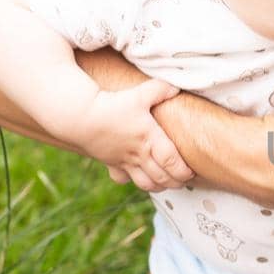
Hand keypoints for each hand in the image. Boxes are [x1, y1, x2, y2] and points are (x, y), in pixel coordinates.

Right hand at [77, 78, 194, 191]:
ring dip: (159, 186)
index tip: (192, 171)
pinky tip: (138, 175)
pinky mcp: (112, 163)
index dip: (184, 171)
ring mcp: (125, 162)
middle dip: (177, 182)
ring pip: (146, 184)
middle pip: (163, 178)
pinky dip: (132, 181)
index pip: (172, 162)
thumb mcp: (139, 94)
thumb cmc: (113, 105)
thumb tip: (177, 87)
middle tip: (185, 178)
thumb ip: (160, 90)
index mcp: (150, 139)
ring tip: (167, 181)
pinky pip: (123, 180)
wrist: (81, 116)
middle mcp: (139, 155)